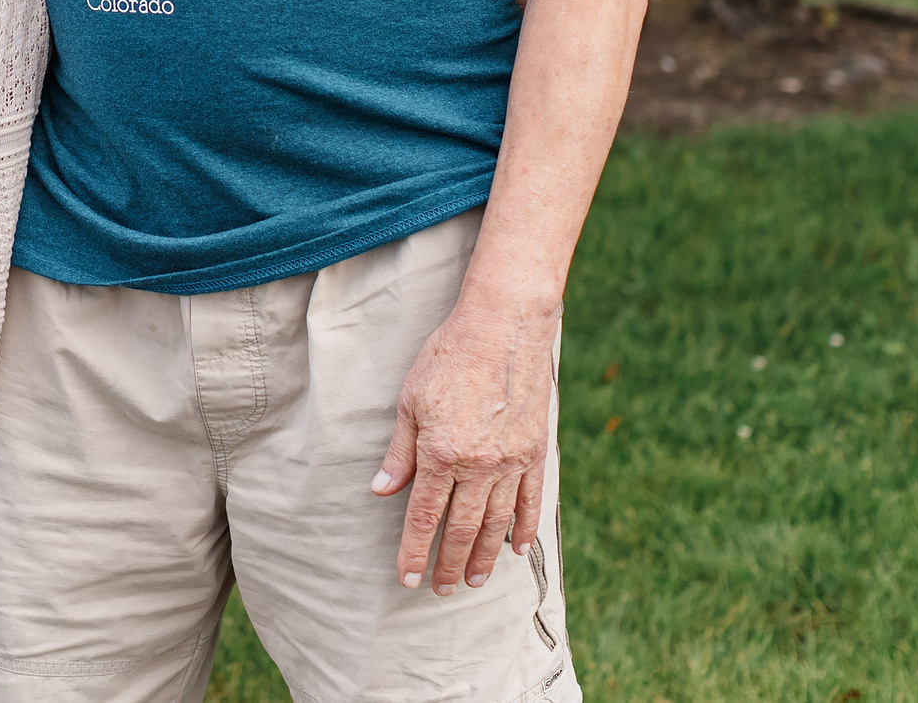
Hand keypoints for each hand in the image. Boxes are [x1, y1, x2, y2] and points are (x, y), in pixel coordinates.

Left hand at [370, 302, 554, 594]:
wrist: (503, 327)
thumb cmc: (448, 356)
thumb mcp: (410, 400)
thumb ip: (400, 451)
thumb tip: (382, 490)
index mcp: (440, 452)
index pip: (424, 516)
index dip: (414, 551)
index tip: (407, 578)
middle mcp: (478, 464)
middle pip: (461, 528)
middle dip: (448, 563)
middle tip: (439, 590)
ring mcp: (511, 461)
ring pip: (496, 523)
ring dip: (485, 557)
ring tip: (473, 581)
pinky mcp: (535, 451)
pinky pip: (530, 501)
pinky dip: (524, 528)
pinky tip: (517, 549)